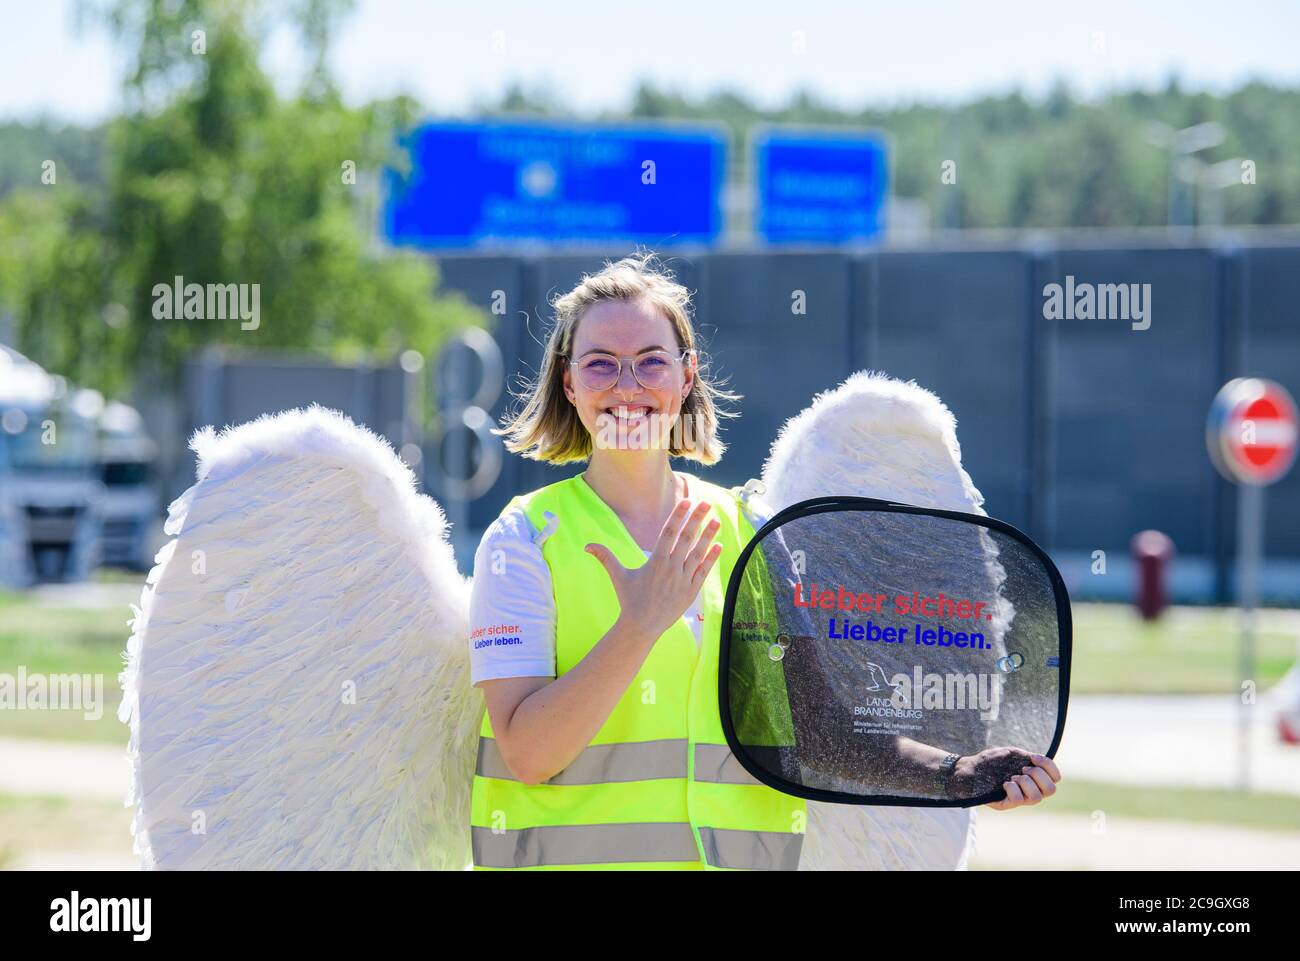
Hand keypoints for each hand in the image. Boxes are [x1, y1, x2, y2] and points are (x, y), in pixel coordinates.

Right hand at [585, 498, 722, 640]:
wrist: (641, 626)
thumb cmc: (629, 600)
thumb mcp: (618, 576)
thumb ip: (605, 557)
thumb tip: (586, 546)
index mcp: (655, 561)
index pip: (669, 532)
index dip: (678, 515)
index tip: (686, 501)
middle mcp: (671, 568)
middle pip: (686, 538)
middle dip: (697, 519)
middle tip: (706, 503)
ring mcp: (683, 579)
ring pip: (698, 553)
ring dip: (708, 535)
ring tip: (716, 521)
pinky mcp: (691, 591)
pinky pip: (703, 571)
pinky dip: (711, 558)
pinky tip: (719, 545)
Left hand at [947, 747, 1061, 808]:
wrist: (968, 769)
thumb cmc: (990, 761)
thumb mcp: (1011, 754)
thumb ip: (1027, 758)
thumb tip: (1042, 760)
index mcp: (1033, 777)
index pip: (1056, 777)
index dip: (1049, 766)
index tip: (1032, 757)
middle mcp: (1029, 790)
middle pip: (1051, 790)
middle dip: (1038, 776)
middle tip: (1022, 769)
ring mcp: (1018, 798)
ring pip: (1036, 798)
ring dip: (1025, 783)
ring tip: (1013, 777)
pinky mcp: (1006, 805)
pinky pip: (1017, 800)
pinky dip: (1012, 788)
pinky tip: (1004, 783)